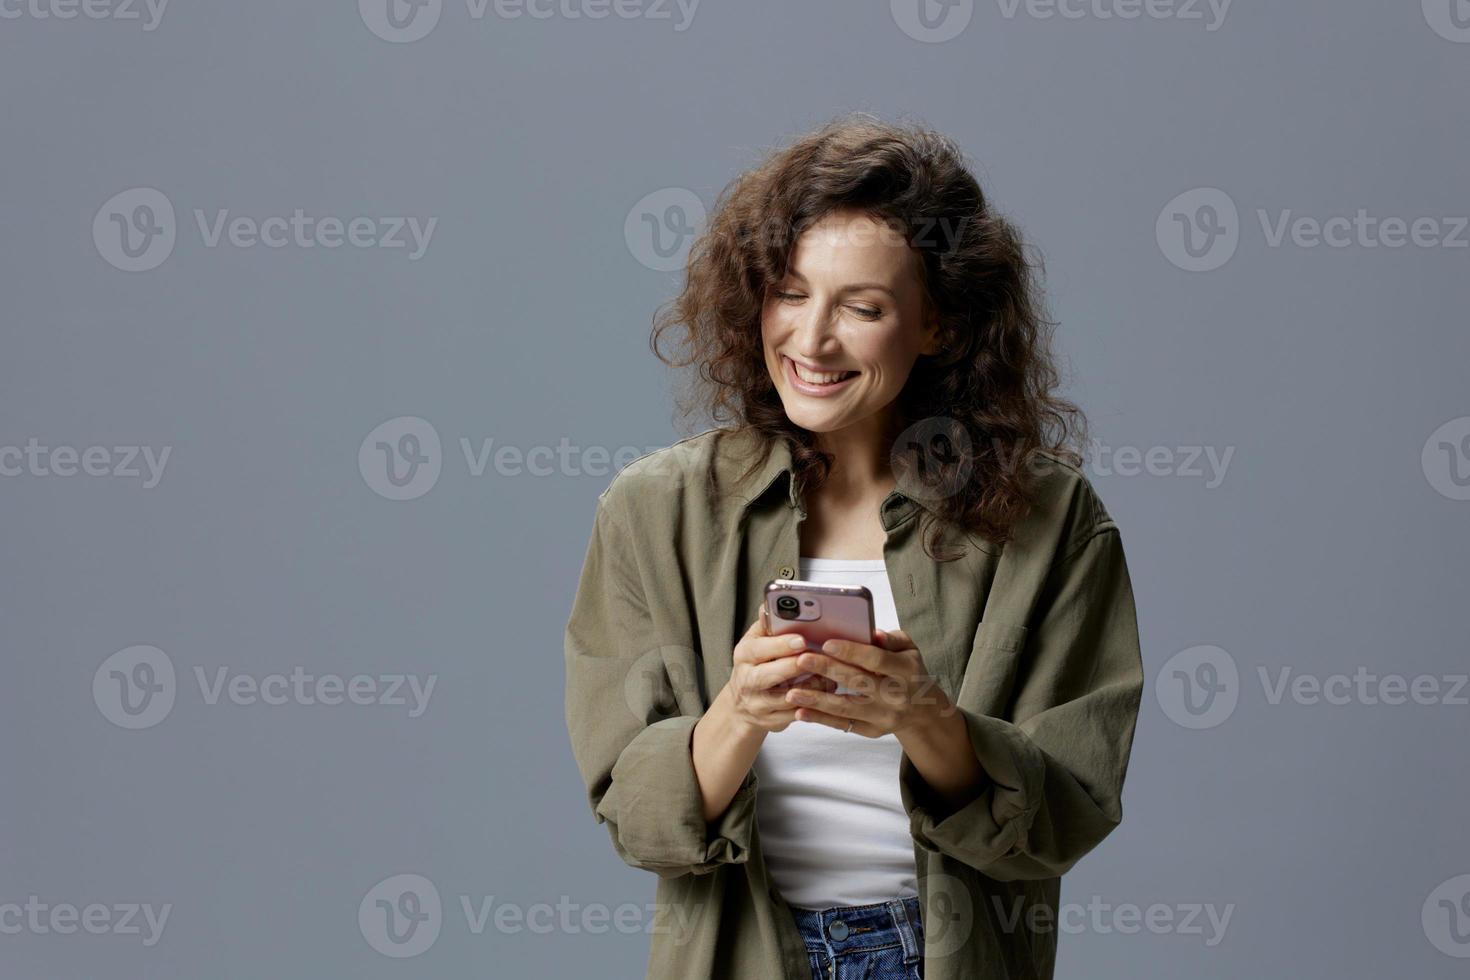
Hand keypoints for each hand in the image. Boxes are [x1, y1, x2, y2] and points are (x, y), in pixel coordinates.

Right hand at [726, 606, 838, 734]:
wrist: (742, 703)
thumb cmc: (756, 665)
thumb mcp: (756, 641)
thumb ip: (767, 625)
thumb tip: (770, 604)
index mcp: (745, 655)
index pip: (760, 649)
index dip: (781, 645)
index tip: (802, 640)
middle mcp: (748, 680)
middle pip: (771, 675)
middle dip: (796, 667)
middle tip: (819, 658)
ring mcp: (758, 703)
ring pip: (787, 697)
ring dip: (811, 687)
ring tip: (832, 676)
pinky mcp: (771, 721)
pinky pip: (795, 714)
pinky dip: (813, 705)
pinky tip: (828, 694)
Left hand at [781, 628, 954, 737]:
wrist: (922, 711)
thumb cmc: (909, 671)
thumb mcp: (909, 649)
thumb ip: (890, 639)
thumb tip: (872, 633)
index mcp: (906, 670)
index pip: (877, 660)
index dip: (852, 652)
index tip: (827, 643)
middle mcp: (895, 695)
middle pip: (858, 682)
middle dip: (827, 670)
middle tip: (801, 660)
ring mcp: (883, 716)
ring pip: (846, 708)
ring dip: (817, 700)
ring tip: (792, 692)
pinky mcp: (872, 730)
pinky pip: (843, 724)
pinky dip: (820, 719)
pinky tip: (800, 711)